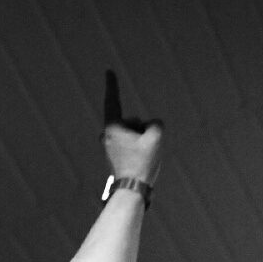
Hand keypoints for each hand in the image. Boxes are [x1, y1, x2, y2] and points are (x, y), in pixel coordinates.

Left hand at [101, 70, 162, 185]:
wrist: (132, 190)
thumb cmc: (141, 163)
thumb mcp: (156, 136)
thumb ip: (155, 123)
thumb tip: (150, 128)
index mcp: (112, 126)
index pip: (113, 100)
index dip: (112, 84)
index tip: (108, 71)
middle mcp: (106, 135)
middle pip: (133, 121)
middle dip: (143, 130)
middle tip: (144, 150)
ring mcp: (109, 147)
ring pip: (133, 134)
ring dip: (142, 141)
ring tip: (142, 158)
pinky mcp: (114, 156)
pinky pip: (132, 145)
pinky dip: (139, 150)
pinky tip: (140, 162)